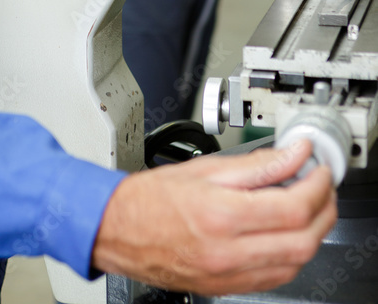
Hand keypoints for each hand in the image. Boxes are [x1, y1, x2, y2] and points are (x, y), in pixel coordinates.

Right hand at [92, 140, 336, 295]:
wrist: (117, 229)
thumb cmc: (150, 198)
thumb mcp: (204, 168)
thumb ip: (254, 163)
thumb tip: (290, 154)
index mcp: (220, 214)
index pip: (291, 206)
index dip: (316, 185)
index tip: (318, 167)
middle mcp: (227, 251)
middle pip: (302, 240)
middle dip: (323, 209)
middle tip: (322, 185)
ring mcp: (228, 274)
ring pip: (295, 263)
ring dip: (313, 233)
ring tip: (309, 205)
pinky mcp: (227, 287)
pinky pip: (276, 277)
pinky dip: (292, 255)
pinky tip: (288, 234)